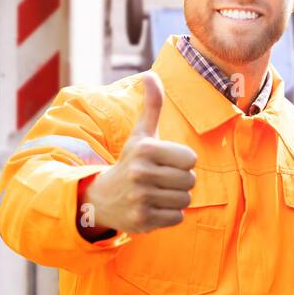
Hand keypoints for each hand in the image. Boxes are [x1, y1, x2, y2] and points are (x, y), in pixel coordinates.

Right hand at [82, 71, 197, 233]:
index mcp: (146, 149)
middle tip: (161, 180)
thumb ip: (152, 106)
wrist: (103, 197)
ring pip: (185, 200)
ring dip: (175, 198)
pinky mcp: (142, 219)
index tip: (165, 162)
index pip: (191, 159)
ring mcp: (141, 198)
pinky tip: (153, 207)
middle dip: (180, 181)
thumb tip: (152, 75)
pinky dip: (169, 215)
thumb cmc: (131, 162)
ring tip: (157, 193)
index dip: (182, 162)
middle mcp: (141, 173)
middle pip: (190, 181)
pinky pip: (177, 218)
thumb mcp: (141, 134)